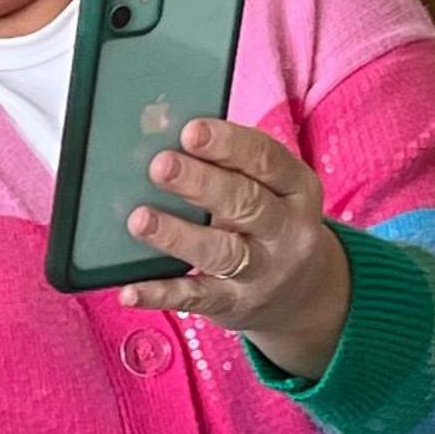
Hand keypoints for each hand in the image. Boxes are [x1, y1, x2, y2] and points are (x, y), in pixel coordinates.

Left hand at [119, 117, 349, 382]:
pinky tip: (129, 289)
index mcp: (297, 188)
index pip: (266, 160)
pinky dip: (160, 294)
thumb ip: (230, 165)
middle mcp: (286, 230)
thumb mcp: (270, 189)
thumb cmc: (270, 220)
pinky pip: (195, 297)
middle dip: (201, 182)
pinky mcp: (233, 303)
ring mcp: (261, 271)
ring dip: (177, 236)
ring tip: (139, 220)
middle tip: (160, 165)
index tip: (191, 130)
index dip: (229, 144)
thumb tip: (162, 135)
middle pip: (246, 202)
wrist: (306, 294)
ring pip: (221, 252)